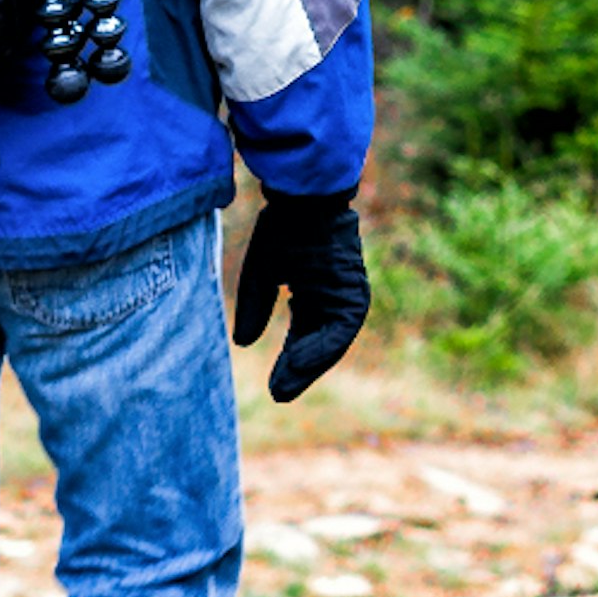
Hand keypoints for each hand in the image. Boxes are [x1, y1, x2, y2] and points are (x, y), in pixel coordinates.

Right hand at [231, 190, 367, 403]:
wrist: (302, 200)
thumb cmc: (282, 229)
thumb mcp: (261, 275)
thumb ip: (255, 309)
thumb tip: (244, 344)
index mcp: (313, 293)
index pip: (302, 337)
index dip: (288, 361)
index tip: (273, 386)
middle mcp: (332, 299)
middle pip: (317, 345)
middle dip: (297, 371)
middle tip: (279, 395)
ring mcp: (345, 297)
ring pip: (331, 343)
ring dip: (309, 366)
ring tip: (286, 387)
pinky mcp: (353, 293)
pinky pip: (340, 330)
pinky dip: (321, 348)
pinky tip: (299, 363)